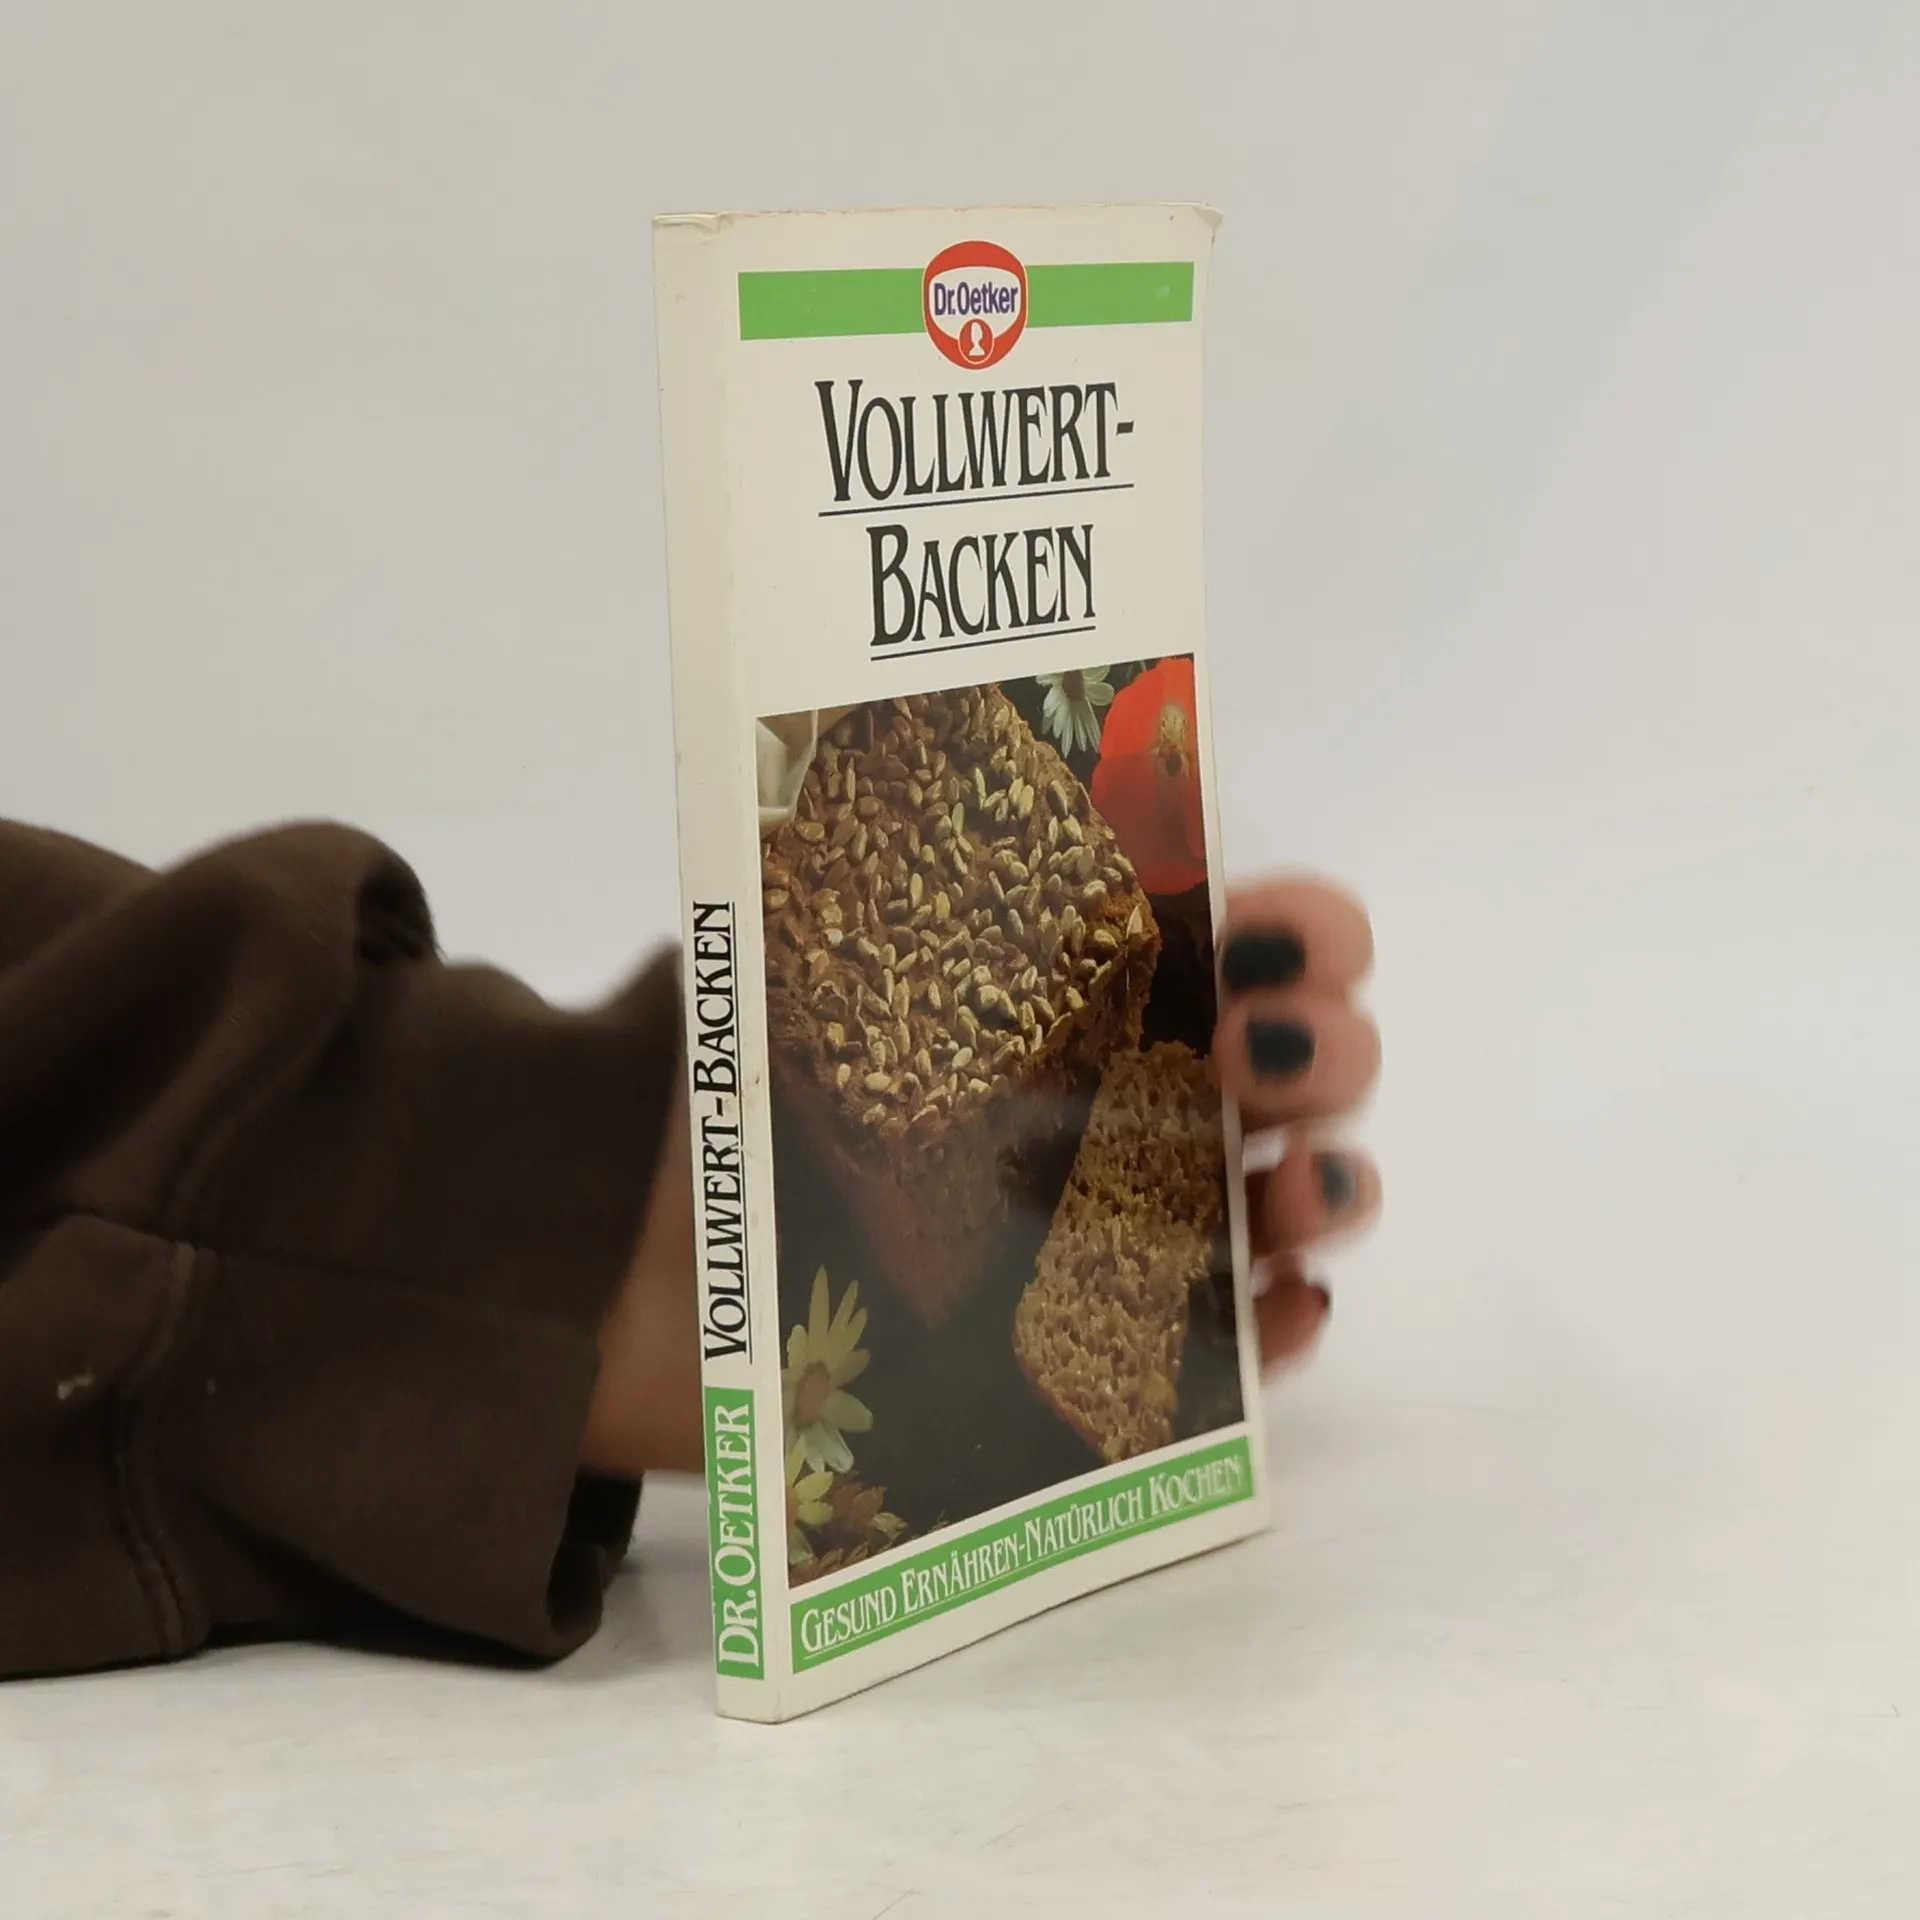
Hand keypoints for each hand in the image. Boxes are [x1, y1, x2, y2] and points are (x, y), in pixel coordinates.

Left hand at [582, 874, 1381, 1474]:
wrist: (612, 1280)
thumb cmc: (700, 1103)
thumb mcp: (770, 970)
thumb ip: (836, 881)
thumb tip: (879, 789)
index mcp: (1058, 990)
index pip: (1226, 936)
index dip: (1294, 928)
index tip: (1271, 941)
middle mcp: (1107, 1098)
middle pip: (1287, 1064)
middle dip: (1324, 1047)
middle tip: (1250, 1060)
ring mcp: (1110, 1229)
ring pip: (1279, 1201)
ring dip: (1329, 1183)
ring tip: (1301, 1186)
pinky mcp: (1086, 1355)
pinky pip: (1222, 1353)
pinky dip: (1277, 1332)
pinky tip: (1287, 1300)